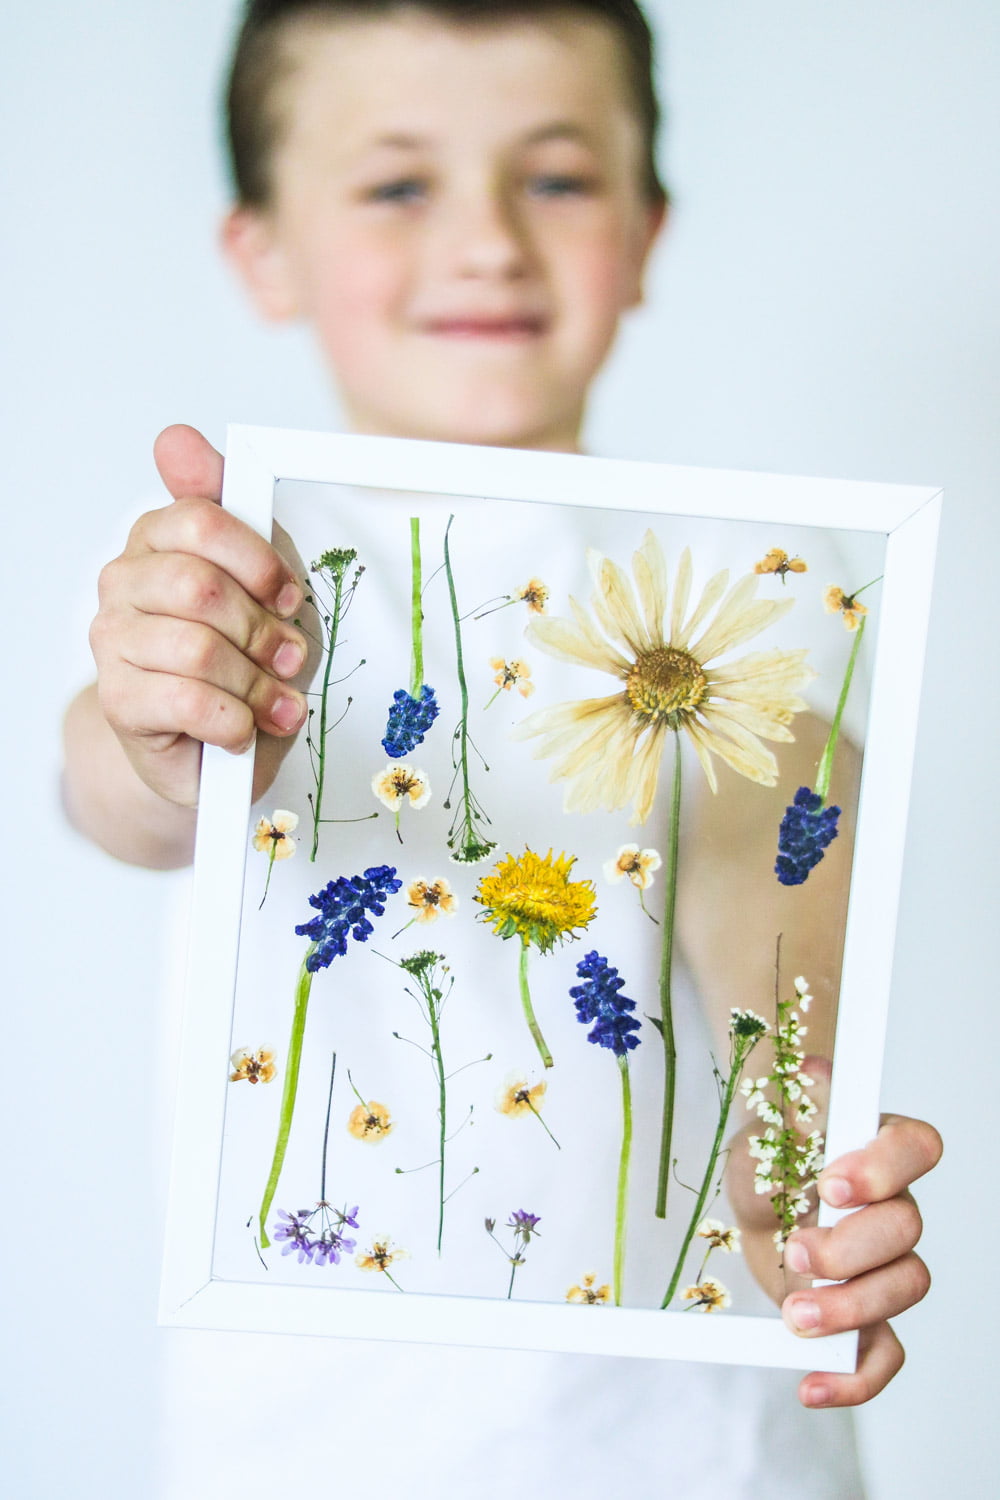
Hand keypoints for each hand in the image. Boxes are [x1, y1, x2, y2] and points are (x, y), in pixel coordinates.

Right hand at [90, 424, 310, 809]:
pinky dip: (235, 721)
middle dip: (261, 631)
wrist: (221, 739)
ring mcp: (112, 643)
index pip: (199, 519)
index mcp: (156, 538)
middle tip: (289, 658)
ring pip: (197, 649)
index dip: (258, 561)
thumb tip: (174, 437)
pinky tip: (245, 729)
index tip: (287, 596)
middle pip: (199, 587)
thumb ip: (225, 500)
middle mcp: (122, 583)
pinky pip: (188, 702)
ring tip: (276, 702)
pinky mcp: (118, 703)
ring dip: (255, 684)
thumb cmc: (245, 650)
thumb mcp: (259, 572)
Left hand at [782, 1110, 941, 1407]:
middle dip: (851, 1247)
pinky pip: (886, 1353)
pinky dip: (855, 1378)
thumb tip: (806, 1074)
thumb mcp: (765, 1127)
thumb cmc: (769, 1158)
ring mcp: (886, 1263)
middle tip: (795, 1251)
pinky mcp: (867, 1315)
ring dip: (851, 1307)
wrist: (756, 1204)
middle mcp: (895, 1204)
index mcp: (879, 1147)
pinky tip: (812, 1386)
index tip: (831, 1184)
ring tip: (794, 1313)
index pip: (916, 1147)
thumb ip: (788, 1111)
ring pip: (906, 1287)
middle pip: (908, 1228)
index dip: (884, 1168)